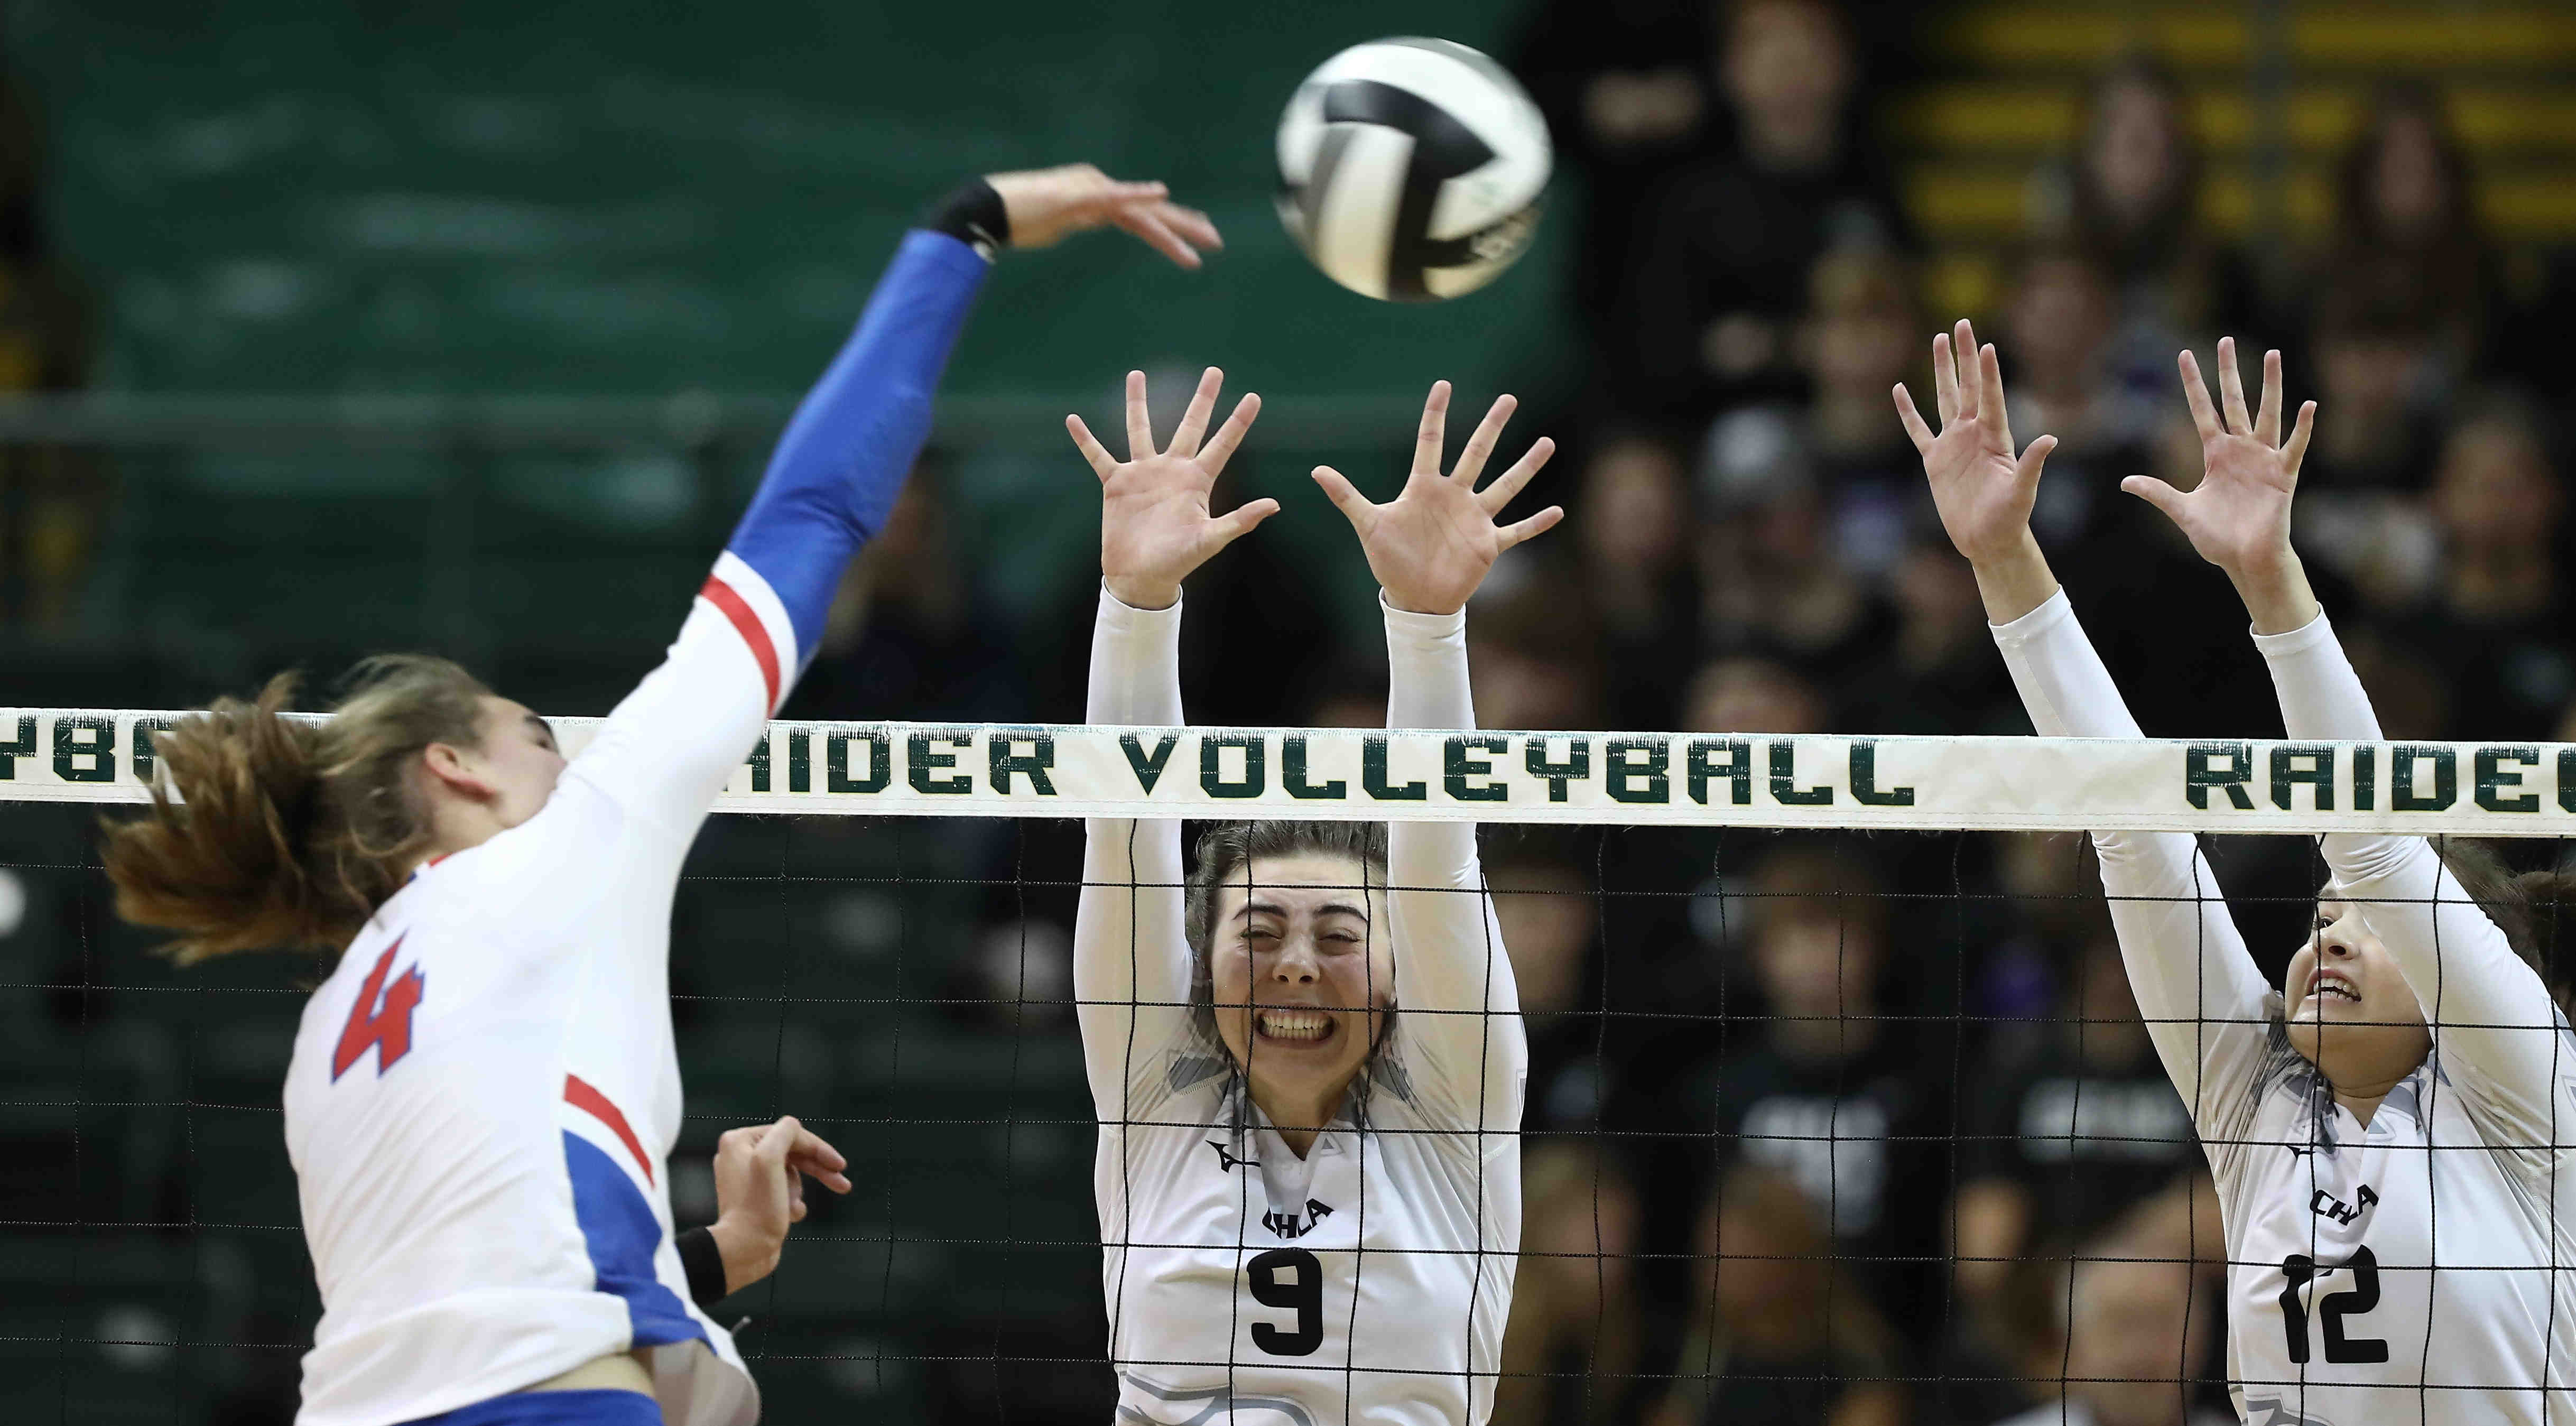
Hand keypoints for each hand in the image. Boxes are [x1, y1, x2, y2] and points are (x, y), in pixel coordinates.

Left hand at [707, 1114, 851, 1296]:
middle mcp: (740, 1156)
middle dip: (817, 1170)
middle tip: (842, 1184)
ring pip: (792, 1174)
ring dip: (799, 1191)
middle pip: (793, 1154)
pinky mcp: (757, 1199)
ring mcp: (748, 1179)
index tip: (840, 1166)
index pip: (790, 1135)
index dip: (818, 1149)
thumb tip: (794, 1127)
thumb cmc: (757, 1207)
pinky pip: (785, 1192)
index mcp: (739, 1141)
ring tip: (793, 1208)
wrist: (743, 1251)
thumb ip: (786, 1133)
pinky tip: (790, 1215)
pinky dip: (793, 1203)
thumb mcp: (771, 1159)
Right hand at [986, 163, 1221, 268]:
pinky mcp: (1078, 197)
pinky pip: (1113, 198)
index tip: (1200, 230)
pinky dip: (1137, 195)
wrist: (987, 210)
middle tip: (1216, 240)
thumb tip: (1083, 220)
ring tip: (1205, 243)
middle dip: (1186, 226)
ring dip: (1174, 230)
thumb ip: (1075, 219)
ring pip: (1141, 213)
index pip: (1143, 212)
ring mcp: (1090, 191)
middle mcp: (1099, 188)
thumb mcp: (1056, 223)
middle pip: (1150, 211)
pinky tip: (1160, 194)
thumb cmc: (1017, 219)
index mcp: (1097, 196)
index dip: (1173, 223)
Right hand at [1068, 368, 1276, 609]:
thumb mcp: (1211, 540)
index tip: (1254, 396)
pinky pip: (1099, 456)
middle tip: (1215, 371)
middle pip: (1190, 425)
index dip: (1238, 421)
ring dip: (1137, 404)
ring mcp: (1144, 474)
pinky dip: (1085, 440)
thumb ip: (1240, 520)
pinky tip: (1073, 420)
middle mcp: (1172, 470)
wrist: (1140, 577)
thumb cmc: (1178, 562)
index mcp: (1198, 480)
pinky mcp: (1117, 484)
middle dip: (1202, 399)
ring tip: (1136, 375)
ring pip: (1140, 430)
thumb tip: (1275, 504)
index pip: (1223, 444)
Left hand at [1312, 382, 1560, 616]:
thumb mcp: (1368, 525)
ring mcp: (1474, 518)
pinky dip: (1537, 523)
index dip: (1436, 413)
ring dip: (1526, 466)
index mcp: (1424, 487)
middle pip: (1476, 453)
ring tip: (1547, 443)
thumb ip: (1347, 497)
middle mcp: (1454, 496)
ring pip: (1505, 485)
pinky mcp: (1488, 544)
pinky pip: (1517, 530)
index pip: (1431, 442)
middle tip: (1508, 398)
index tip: (1444, 384)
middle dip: (1492, 426)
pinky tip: (1559, 511)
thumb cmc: (1390, 560)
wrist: (1413, 598)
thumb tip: (1316, 471)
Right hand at [1892, 319, 2060, 621]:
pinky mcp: (1935, 460)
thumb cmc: (2009, 519)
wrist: (1987, 540)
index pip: (1990, 397)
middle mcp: (1973, 433)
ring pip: (1944, 398)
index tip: (1986, 345)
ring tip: (1938, 339)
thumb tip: (2050, 439)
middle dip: (1964, 355)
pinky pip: (1918, 430)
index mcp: (1995, 437)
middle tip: (1962, 324)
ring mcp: (1953, 444)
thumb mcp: (2022, 493)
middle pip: (1966, 386)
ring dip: (1942, 370)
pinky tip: (1900, 389)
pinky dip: (1908, 411)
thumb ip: (2032, 465)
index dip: (1987, 372)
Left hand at [2123, 337, 2317, 586]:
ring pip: (2267, 413)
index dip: (2193, 384)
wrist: (2245, 560)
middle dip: (2228, 372)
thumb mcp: (2182, 511)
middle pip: (2233, 402)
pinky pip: (2295, 446)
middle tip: (2224, 340)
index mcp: (2215, 454)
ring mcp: (2263, 459)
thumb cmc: (2218, 538)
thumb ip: (2157, 493)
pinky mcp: (2282, 474)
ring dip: (2270, 385)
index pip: (2202, 411)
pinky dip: (2303, 427)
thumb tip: (2125, 482)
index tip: (2184, 355)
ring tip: (2272, 354)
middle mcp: (2240, 450)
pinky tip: (2309, 404)